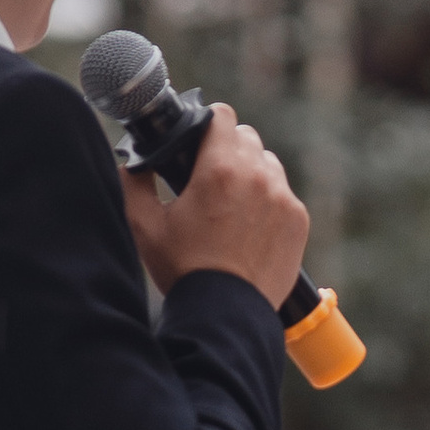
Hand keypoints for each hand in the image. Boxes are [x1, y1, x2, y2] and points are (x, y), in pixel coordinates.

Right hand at [123, 101, 308, 305]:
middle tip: (209, 176)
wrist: (226, 314)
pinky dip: (269, 200)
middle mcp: (257, 177)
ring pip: (268, 164)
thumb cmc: (184, 271)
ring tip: (231, 202)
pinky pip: (283, 193)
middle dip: (228, 150)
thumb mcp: (145, 225)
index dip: (207, 123)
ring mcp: (283, 198)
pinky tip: (250, 225)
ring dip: (251, 173)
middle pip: (246, 138)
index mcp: (219, 169)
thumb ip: (134, 182)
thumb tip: (131, 162)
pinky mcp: (298, 220)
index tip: (199, 139)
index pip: (222, 116)